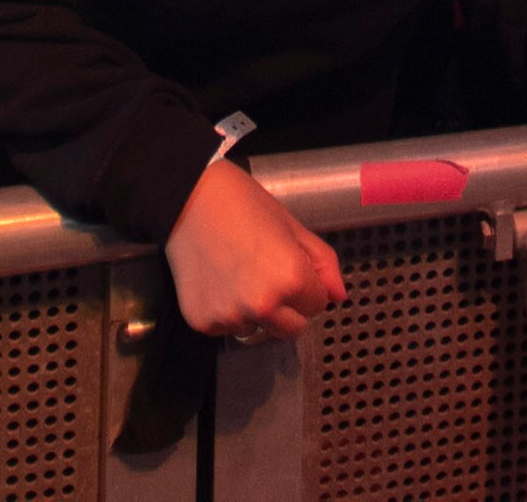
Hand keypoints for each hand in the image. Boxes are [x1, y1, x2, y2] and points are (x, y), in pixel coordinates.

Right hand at [162, 158, 344, 342]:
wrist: (187, 196)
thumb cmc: (242, 203)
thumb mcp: (292, 226)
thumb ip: (322, 264)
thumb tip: (339, 295)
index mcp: (291, 279)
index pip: (317, 306)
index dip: (307, 285)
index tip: (291, 267)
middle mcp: (262, 305)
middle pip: (292, 330)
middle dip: (288, 309)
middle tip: (268, 275)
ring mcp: (230, 316)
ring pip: (258, 331)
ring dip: (255, 313)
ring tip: (238, 274)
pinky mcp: (202, 321)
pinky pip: (226, 329)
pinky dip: (226, 312)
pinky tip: (219, 280)